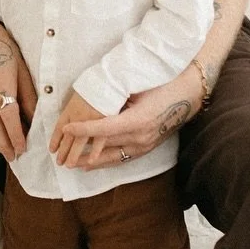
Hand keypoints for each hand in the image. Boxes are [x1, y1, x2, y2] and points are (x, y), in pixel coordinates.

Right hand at [0, 21, 34, 161]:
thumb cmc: (5, 51)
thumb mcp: (23, 71)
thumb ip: (28, 97)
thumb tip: (34, 121)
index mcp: (3, 81)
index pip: (10, 116)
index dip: (16, 135)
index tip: (22, 148)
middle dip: (5, 144)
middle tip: (14, 156)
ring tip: (4, 150)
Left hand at [52, 70, 200, 169]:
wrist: (189, 92)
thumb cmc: (163, 83)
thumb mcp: (139, 87)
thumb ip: (117, 97)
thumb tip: (93, 102)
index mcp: (138, 120)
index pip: (104, 129)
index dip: (83, 129)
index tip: (66, 128)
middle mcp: (141, 137)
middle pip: (105, 146)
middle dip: (81, 149)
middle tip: (60, 152)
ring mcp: (146, 145)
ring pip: (113, 156)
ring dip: (91, 161)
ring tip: (71, 163)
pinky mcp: (148, 147)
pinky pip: (123, 158)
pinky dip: (106, 162)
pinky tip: (92, 165)